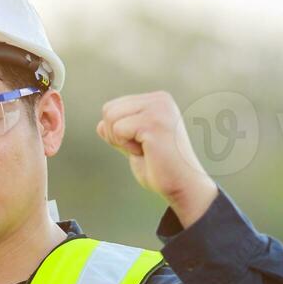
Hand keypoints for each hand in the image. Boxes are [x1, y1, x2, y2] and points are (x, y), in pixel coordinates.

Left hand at [96, 91, 217, 227]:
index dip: (116, 132)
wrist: (182, 184)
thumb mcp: (135, 146)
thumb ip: (120, 134)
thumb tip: (100, 125)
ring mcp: (158, 108)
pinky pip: (118, 130)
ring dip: (121, 140)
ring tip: (145, 149)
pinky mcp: (153, 122)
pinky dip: (127, 146)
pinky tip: (148, 152)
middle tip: (141, 149)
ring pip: (110, 118)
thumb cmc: (160, 169)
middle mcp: (160, 99)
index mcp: (157, 100)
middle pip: (108, 110)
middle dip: (115, 135)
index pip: (113, 107)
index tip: (141, 144)